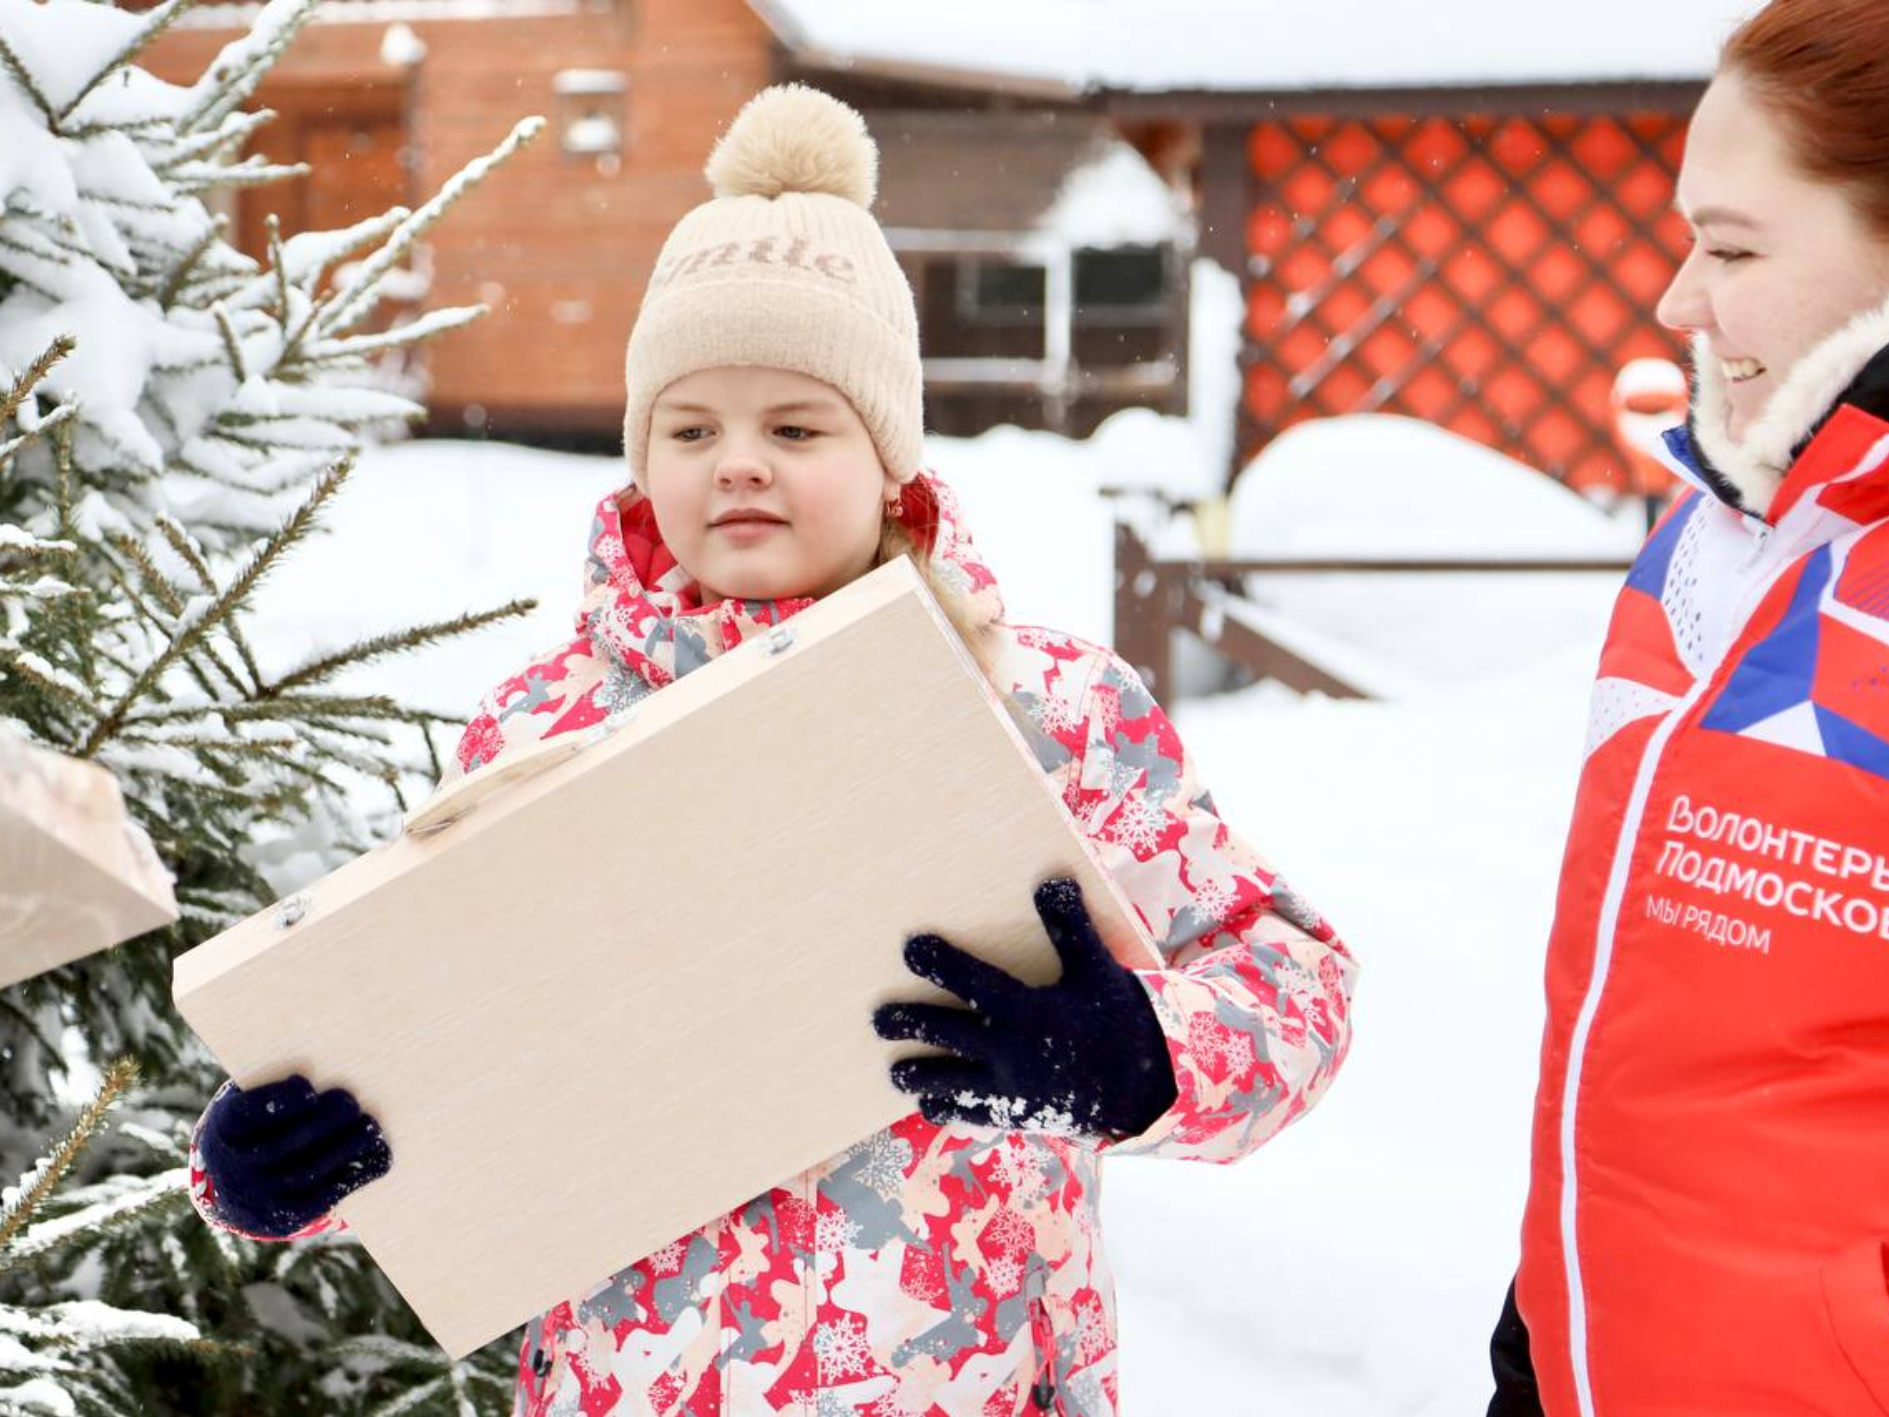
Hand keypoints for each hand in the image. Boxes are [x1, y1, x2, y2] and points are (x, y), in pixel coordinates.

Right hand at [197, 1074, 391, 1237]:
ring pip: (307, 1172)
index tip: (307, 1087)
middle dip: (322, 1122)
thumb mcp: (254, 1099)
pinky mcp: (286, 1217)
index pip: (246, 1115)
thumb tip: (329, 1072)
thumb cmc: (261, 1122)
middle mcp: (235, 1168)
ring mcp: (259, 1197)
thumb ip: (278, 1084)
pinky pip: (323, 1197)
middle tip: (350, 1103)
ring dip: (345, 1147)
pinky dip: (356, 1174)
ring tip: (371, 1126)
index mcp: (225, 1129)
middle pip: (281, 1145)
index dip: (277, 1102)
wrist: (236, 1185)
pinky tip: (379, 1154)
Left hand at [873, 878, 1175, 1139]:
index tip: (910, 948)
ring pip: (948, 1082)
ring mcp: (1007, 1089)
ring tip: (896, 1073)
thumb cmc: (1118, 1021)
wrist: (1145, 1090)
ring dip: (919, 1076)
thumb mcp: (1096, 969)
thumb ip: (1070, 927)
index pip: (970, 981)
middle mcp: (1008, 1051)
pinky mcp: (1014, 1116)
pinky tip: (930, 1106)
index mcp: (1025, 1010)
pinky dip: (948, 1110)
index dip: (939, 963)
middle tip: (878, 1019)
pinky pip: (970, 1115)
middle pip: (943, 1034)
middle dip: (908, 1023)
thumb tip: (1051, 880)